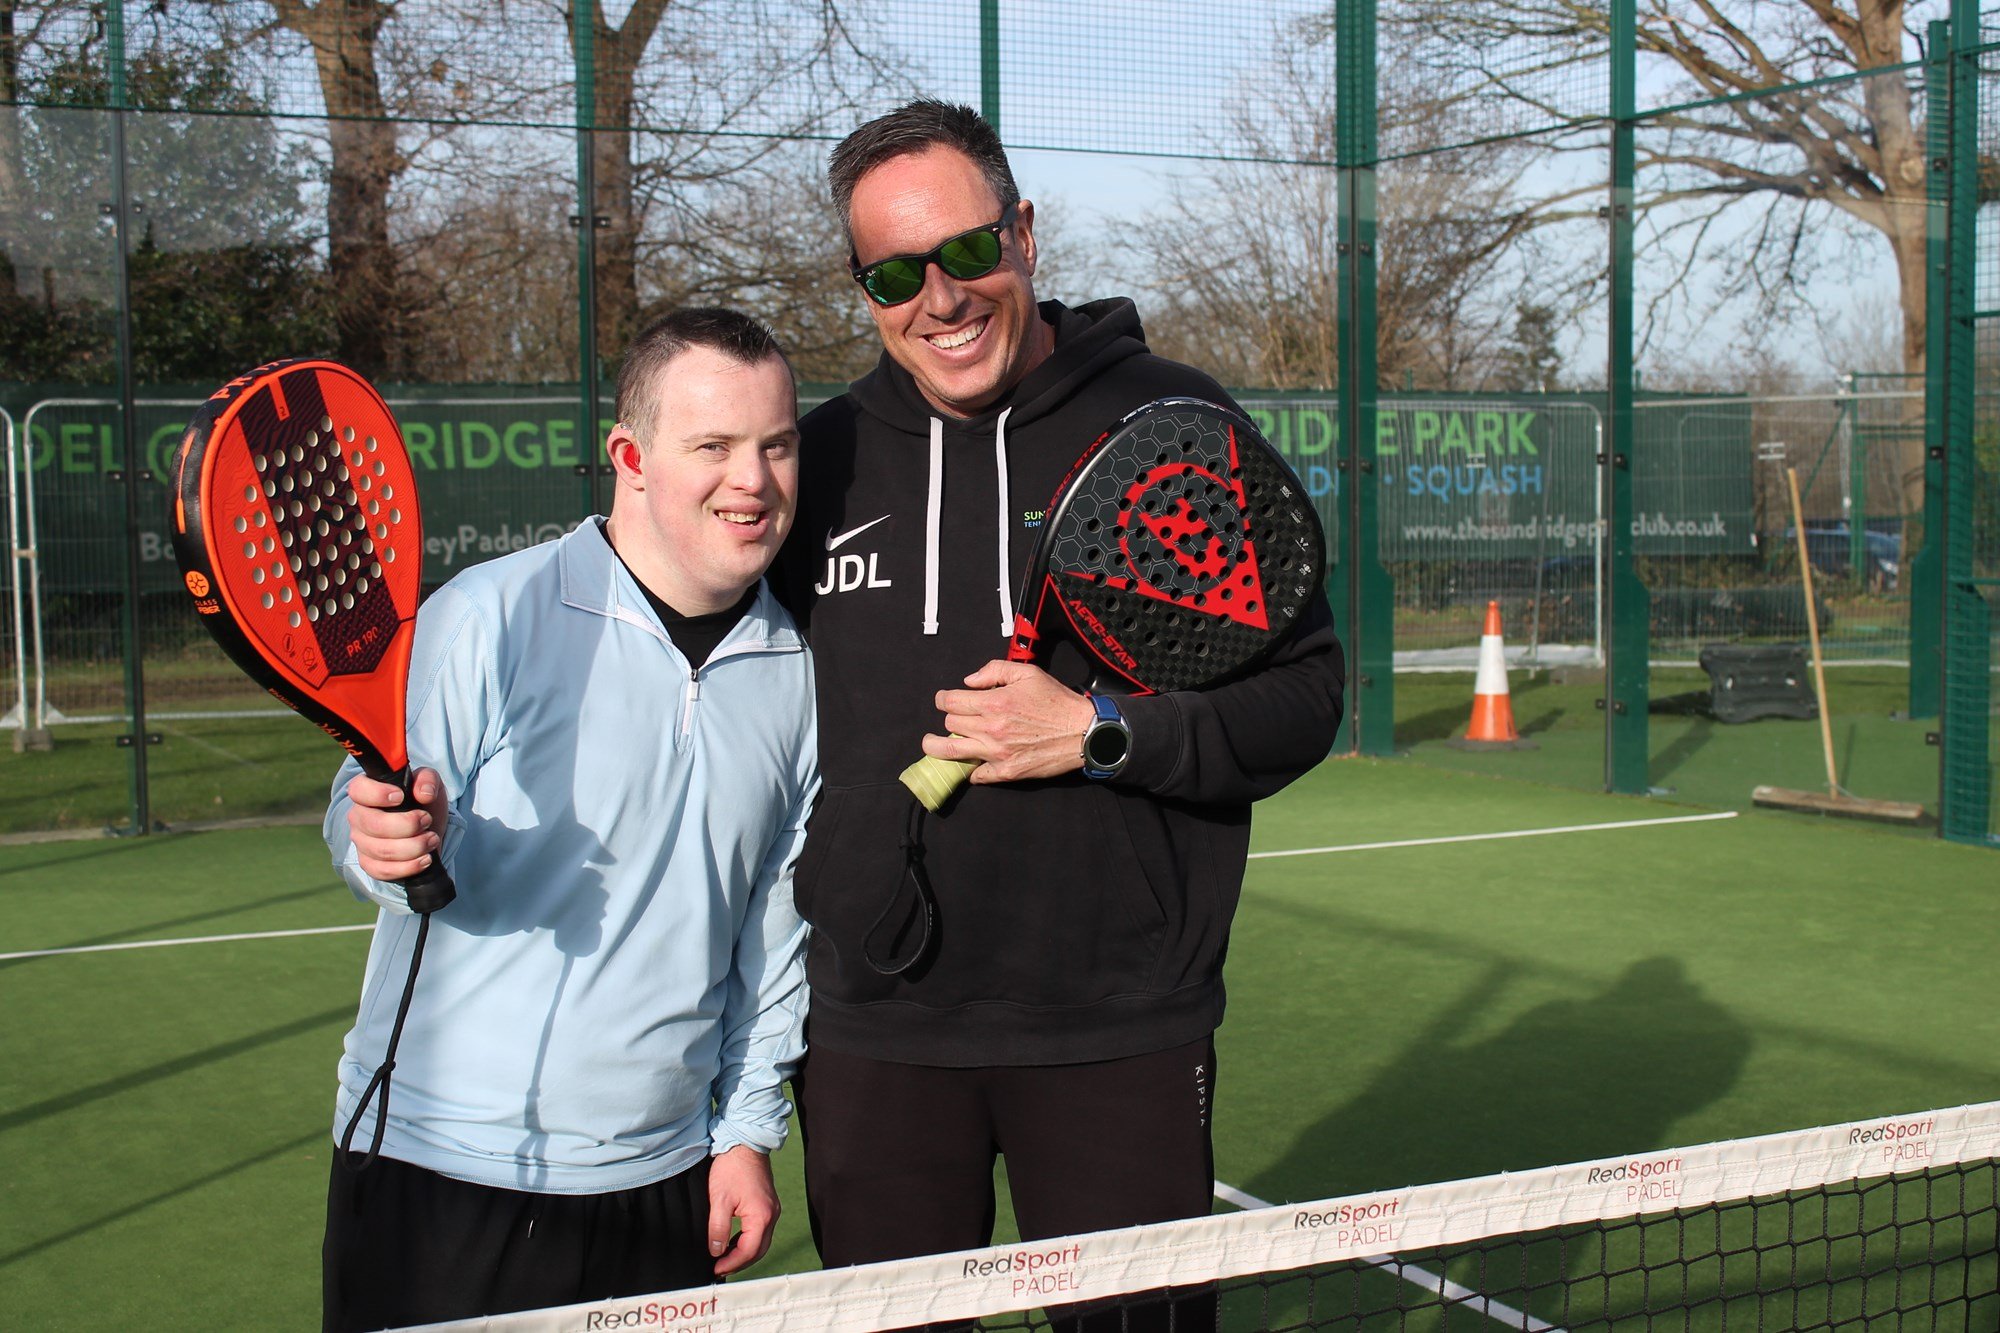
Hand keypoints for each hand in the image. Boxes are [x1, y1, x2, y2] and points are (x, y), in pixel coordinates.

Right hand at [346, 768, 447, 881]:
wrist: (428, 830)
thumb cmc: (422, 802)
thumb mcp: (429, 783)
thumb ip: (427, 780)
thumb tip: (424, 794)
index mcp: (366, 792)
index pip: (358, 790)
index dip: (377, 794)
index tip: (401, 797)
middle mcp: (358, 817)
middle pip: (373, 824)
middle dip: (407, 825)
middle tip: (427, 821)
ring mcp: (361, 842)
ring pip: (381, 850)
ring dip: (414, 847)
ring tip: (432, 839)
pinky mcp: (369, 864)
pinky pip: (383, 870)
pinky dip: (409, 866)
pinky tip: (425, 859)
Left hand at [707, 1145, 778, 1276]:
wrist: (745, 1143)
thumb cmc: (732, 1168)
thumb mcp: (719, 1200)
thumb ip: (718, 1228)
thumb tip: (716, 1251)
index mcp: (761, 1216)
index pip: (748, 1251)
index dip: (731, 1263)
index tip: (715, 1269)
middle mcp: (772, 1215)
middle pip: (758, 1250)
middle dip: (739, 1262)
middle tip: (719, 1268)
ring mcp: (772, 1210)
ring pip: (761, 1242)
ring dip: (744, 1253)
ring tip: (724, 1259)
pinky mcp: (768, 1205)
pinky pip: (761, 1230)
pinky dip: (748, 1241)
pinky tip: (734, 1241)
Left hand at [923, 660, 1094, 784]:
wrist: (1083, 732)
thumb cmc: (1057, 701)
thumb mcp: (1028, 673)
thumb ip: (994, 671)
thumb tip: (968, 682)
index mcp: (994, 703)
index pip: (950, 701)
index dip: (943, 698)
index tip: (944, 699)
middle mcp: (991, 729)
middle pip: (950, 724)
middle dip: (950, 718)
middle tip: (956, 717)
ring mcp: (997, 753)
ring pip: (951, 752)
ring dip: (936, 747)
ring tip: (931, 745)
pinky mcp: (1006, 772)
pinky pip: (976, 775)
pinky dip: (970, 769)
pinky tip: (970, 763)